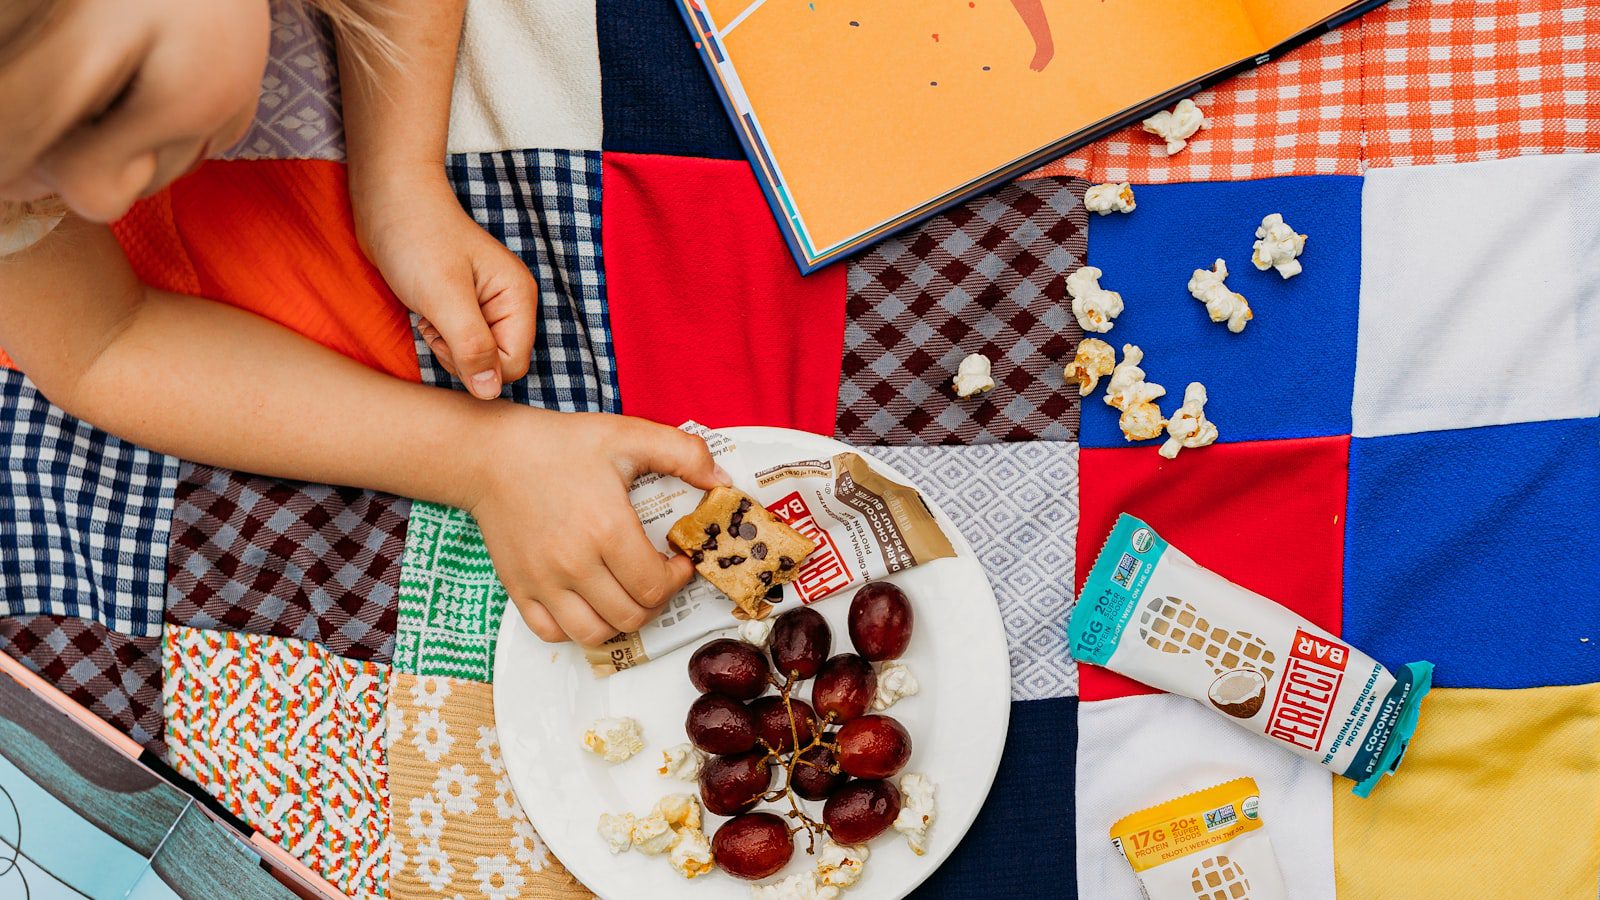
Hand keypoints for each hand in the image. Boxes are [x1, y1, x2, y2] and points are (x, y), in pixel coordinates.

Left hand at [355, 178, 536, 398]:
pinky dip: (439, 337)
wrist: (387, 199)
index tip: (445, 332)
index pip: (513, 364)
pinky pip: (461, 343)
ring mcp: (488, 305)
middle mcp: (510, 304)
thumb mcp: (443, 298)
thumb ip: (471, 346)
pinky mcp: (465, 306)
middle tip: (434, 322)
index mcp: (518, 298)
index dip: (475, 362)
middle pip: (497, 364)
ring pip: (477, 357)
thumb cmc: (416, 238)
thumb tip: (489, 394)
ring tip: (428, 313)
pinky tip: (425, 313)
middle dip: (460, 355)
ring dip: (447, 346)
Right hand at [465, 409, 732, 646]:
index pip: (656, 585)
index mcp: (607, 529)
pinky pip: (552, 633)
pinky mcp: (519, 589)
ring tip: (625, 592)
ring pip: (594, 634)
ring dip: (619, 620)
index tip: (677, 560)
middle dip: (655, 600)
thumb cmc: (560, 444)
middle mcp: (574, 564)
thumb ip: (683, 453)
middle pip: (631, 615)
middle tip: (656, 576)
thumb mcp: (628, 435)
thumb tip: (721, 480)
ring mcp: (543, 582)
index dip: (678, 577)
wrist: (492, 454)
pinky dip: (575, 628)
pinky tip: (588, 601)